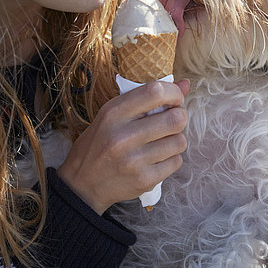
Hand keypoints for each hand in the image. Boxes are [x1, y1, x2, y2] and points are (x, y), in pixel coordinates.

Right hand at [57, 79, 188, 213]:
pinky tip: (156, 158)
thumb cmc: (99, 143)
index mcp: (113, 113)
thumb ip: (146, 98)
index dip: (174, 93)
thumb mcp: (112, 114)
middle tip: (171, 121)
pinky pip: (176, 162)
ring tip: (161, 141)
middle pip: (176, 118)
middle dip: (179, 117)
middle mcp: (123, 136)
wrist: (82, 183)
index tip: (174, 99)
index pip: (156, 91)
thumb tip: (185, 84)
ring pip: (180, 141)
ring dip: (175, 139)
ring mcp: (134, 160)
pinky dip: (171, 158)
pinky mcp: (144, 180)